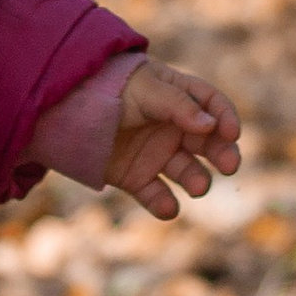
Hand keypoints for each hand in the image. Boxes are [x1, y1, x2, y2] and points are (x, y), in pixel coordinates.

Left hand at [105, 60, 242, 221]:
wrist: (64, 106)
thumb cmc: (110, 88)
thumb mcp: (146, 89)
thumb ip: (178, 106)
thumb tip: (211, 126)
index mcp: (179, 97)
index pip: (213, 106)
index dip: (226, 118)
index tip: (231, 133)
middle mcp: (172, 128)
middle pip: (208, 143)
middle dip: (222, 154)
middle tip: (229, 165)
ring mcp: (155, 154)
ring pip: (187, 172)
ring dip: (197, 180)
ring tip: (199, 186)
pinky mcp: (136, 178)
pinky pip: (156, 195)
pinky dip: (163, 204)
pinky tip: (168, 208)